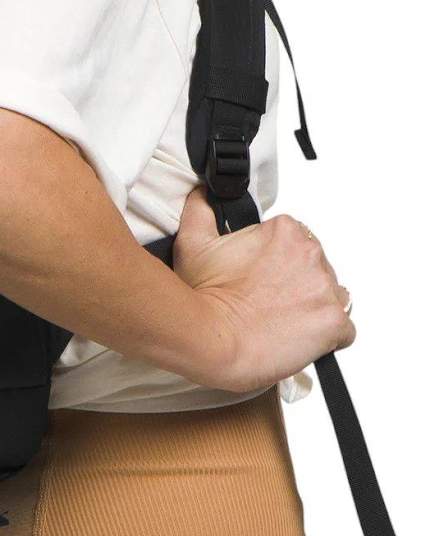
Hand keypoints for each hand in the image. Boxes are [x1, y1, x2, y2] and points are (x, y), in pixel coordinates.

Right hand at [173, 186, 354, 392]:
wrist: (214, 341)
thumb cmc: (206, 297)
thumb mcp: (193, 243)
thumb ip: (200, 210)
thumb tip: (203, 194)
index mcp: (284, 231)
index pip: (295, 243)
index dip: (276, 264)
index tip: (260, 279)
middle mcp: (310, 254)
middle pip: (315, 269)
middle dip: (295, 285)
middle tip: (266, 302)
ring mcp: (326, 288)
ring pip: (330, 297)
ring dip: (311, 308)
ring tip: (281, 322)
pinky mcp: (335, 322)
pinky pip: (342, 330)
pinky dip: (325, 337)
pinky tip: (297, 338)